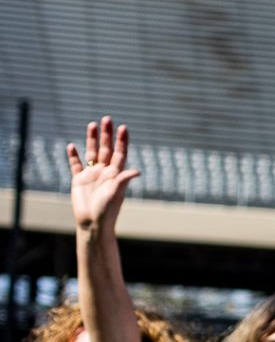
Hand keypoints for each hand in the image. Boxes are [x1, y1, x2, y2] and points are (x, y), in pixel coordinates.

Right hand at [67, 117, 139, 232]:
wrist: (92, 223)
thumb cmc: (107, 210)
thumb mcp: (116, 194)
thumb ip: (122, 181)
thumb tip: (136, 171)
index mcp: (115, 173)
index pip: (120, 152)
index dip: (122, 140)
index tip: (123, 127)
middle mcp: (105, 171)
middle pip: (106, 148)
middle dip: (107, 134)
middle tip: (106, 118)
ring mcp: (92, 175)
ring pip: (92, 153)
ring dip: (91, 139)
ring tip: (92, 124)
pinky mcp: (79, 180)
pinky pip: (76, 165)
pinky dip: (74, 156)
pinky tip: (72, 146)